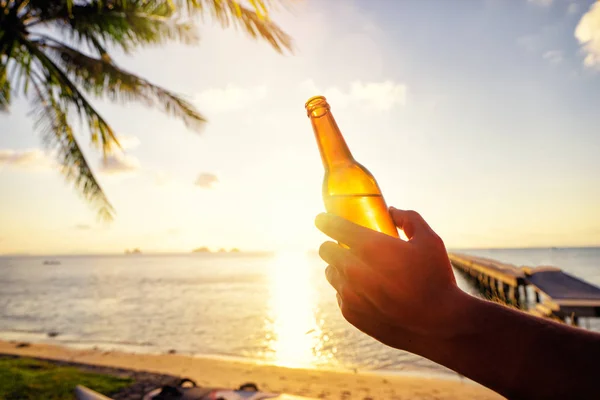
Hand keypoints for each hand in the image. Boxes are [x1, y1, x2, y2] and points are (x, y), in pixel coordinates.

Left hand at [315, 207, 466, 349]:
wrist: (440, 326)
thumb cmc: (437, 279)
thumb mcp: (430, 240)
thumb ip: (408, 219)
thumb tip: (390, 211)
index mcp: (370, 246)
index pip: (332, 226)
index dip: (325, 220)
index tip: (322, 219)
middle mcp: (353, 269)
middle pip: (325, 250)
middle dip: (333, 245)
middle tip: (346, 246)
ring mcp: (349, 293)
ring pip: (330, 272)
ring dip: (339, 267)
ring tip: (358, 270)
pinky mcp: (350, 314)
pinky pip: (339, 295)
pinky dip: (348, 290)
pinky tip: (366, 292)